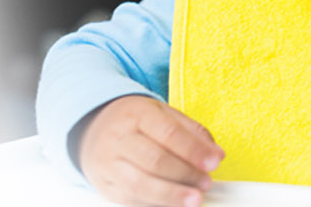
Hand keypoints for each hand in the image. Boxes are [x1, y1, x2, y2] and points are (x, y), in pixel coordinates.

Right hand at [75, 95, 223, 206]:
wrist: (94, 129)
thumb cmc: (137, 123)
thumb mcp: (164, 115)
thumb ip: (192, 132)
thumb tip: (216, 154)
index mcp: (137, 114)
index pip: (168, 132)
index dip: (193, 150)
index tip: (214, 162)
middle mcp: (118, 138)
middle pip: (154, 160)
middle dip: (185, 174)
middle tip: (206, 183)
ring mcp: (108, 163)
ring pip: (140, 184)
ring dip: (171, 195)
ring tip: (194, 199)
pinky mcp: (104, 185)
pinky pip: (130, 199)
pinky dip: (155, 204)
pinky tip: (173, 204)